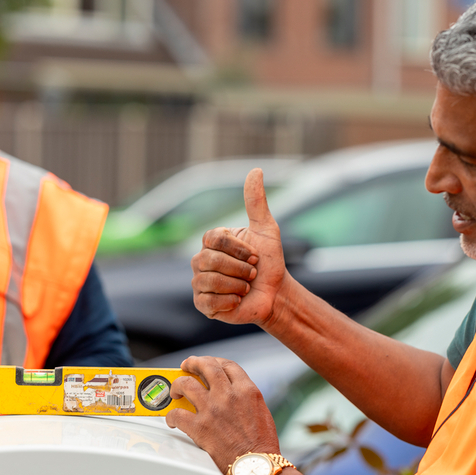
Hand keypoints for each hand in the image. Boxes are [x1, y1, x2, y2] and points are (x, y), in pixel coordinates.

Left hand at [165, 355, 279, 472]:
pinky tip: (172, 419)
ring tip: (175, 390)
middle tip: (186, 365)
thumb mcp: (260, 411)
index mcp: (246, 390)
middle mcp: (228, 395)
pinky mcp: (199, 428)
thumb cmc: (261, 445)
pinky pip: (177, 414)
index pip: (227, 365)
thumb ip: (244, 397)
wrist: (256, 467)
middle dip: (193, 362)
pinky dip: (171, 415)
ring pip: (186, 384)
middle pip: (206, 366)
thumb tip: (230, 393)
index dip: (215, 361)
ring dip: (177, 385)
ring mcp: (212, 410)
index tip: (208, 364)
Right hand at [191, 168, 289, 326]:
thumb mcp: (266, 229)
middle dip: (240, 268)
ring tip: (246, 287)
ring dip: (237, 285)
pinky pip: (209, 301)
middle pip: (211, 261)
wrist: (275, 294)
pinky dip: (230, 301)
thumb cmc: (270, 262)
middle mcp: (200, 260)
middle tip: (253, 273)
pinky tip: (237, 300)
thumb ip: (256, 201)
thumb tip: (256, 170)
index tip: (255, 256)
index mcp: (212, 242)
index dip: (238, 249)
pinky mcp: (202, 304)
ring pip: (210, 281)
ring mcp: (199, 282)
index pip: (214, 239)